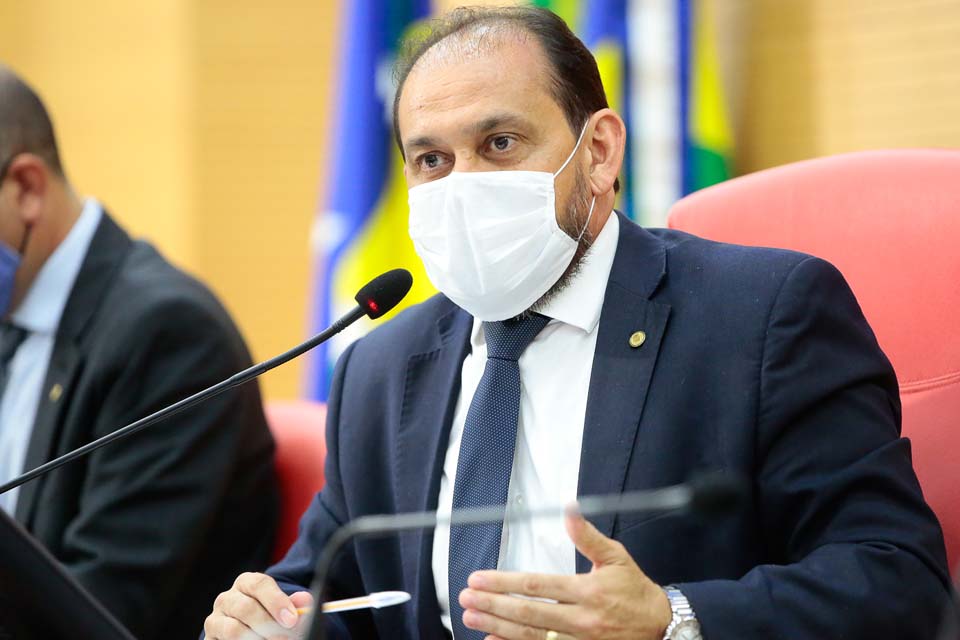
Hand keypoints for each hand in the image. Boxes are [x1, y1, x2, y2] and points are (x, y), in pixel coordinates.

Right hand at [204, 572, 313, 638]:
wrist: (244, 627)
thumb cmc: (267, 613)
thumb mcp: (281, 606)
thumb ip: (294, 604)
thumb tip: (305, 601)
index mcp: (246, 583)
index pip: (259, 585)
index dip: (276, 601)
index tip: (291, 619)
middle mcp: (227, 599)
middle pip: (246, 608)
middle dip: (269, 626)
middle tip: (286, 638)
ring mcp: (215, 620)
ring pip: (234, 630)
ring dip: (256, 639)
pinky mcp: (209, 639)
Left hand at [459, 510, 671, 639]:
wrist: (661, 627)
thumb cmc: (635, 591)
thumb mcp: (616, 557)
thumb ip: (588, 536)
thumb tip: (570, 509)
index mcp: (587, 592)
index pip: (537, 586)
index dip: (504, 582)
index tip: (480, 578)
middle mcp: (580, 620)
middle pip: (528, 613)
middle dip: (493, 605)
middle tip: (466, 598)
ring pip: (531, 636)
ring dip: (498, 627)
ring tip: (472, 618)